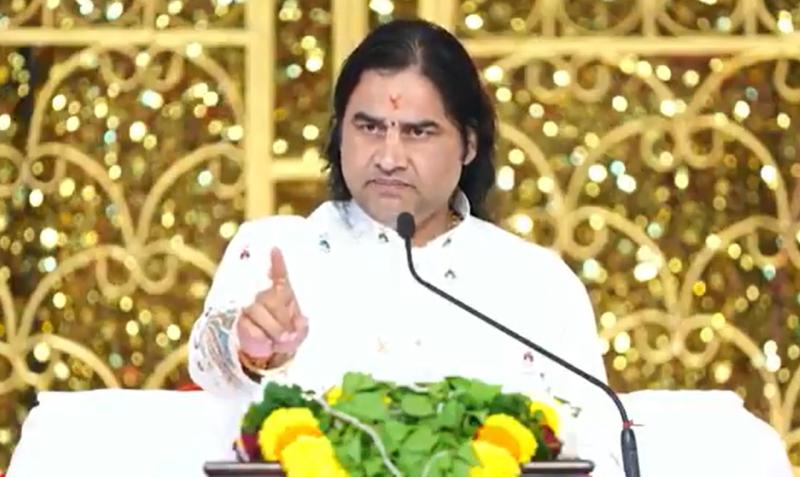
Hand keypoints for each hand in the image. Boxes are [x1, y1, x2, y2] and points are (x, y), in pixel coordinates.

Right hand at [236, 247, 307, 362]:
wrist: (268, 351)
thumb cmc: (286, 334)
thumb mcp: (300, 332)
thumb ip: (302, 326)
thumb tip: (300, 322)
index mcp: (282, 293)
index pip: (279, 275)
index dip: (277, 262)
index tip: (275, 249)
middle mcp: (264, 295)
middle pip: (274, 299)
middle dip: (284, 320)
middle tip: (289, 336)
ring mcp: (251, 306)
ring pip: (259, 311)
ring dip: (273, 329)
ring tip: (280, 341)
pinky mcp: (241, 320)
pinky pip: (251, 328)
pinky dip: (262, 339)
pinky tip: (266, 343)